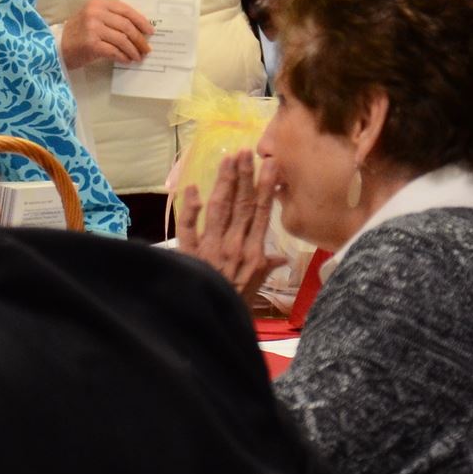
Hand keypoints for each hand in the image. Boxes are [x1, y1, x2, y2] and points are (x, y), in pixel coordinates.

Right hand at [56, 0, 152, 69]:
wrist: (56, 46)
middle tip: (147, 48)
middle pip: (126, 26)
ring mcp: (93, 28)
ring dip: (133, 50)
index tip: (150, 31)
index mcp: (98, 3)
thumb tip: (138, 30)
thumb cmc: (77, 34)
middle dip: (140, 39)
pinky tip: (127, 60)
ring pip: (122, 39)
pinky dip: (123, 57)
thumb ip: (111, 18)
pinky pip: (114, 51)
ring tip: (138, 57)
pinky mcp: (91, 44)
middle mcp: (95, 13)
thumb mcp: (92, 18)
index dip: (141, 21)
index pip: (125, 10)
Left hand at [173, 151, 283, 303]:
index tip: (269, 165)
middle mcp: (233, 245)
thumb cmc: (236, 303)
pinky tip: (193, 188)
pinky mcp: (190, 253)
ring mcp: (210, 248)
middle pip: (241, 205)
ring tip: (228, 160)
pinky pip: (188, 228)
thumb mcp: (257, 286)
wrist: (211, 321)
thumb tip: (284, 256)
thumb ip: (268, 266)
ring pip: (219, 209)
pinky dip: (190, 208)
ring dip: (224, 183)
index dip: (265, 187)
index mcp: (253, 252)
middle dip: (244, 177)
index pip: (261, 213)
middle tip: (245, 152)